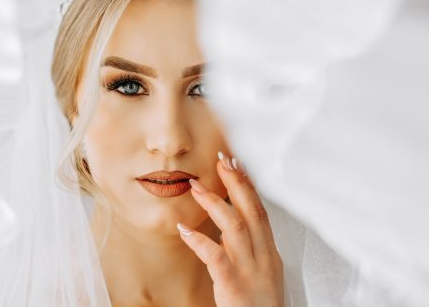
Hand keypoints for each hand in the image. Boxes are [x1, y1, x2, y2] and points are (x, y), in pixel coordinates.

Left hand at [177, 153, 283, 306]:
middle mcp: (264, 258)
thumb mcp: (259, 272)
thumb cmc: (259, 306)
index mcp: (269, 253)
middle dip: (236, 183)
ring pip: (235, 228)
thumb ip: (245, 248)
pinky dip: (199, 241)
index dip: (248, 186)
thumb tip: (227, 225)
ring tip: (195, 186)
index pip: (260, 211)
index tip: (235, 164)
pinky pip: (216, 258)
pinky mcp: (235, 287)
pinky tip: (183, 229)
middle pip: (252, 211)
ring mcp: (251, 271)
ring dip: (215, 203)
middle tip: (221, 161)